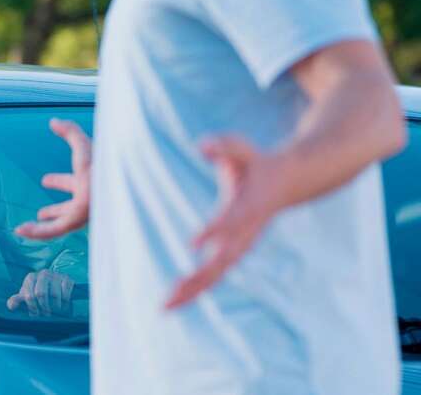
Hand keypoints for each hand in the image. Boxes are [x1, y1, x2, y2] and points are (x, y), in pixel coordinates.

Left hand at [7, 269, 75, 316]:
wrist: (54, 283)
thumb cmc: (36, 292)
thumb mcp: (25, 295)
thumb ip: (16, 300)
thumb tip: (11, 307)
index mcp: (30, 278)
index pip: (29, 296)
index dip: (32, 307)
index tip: (36, 314)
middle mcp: (43, 274)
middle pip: (41, 294)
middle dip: (43, 307)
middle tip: (46, 314)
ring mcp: (55, 275)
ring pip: (54, 295)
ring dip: (55, 306)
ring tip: (55, 311)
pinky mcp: (66, 278)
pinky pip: (65, 291)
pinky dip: (65, 301)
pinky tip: (64, 305)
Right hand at [14, 118, 91, 239]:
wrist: (116, 182)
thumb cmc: (103, 164)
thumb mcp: (84, 145)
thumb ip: (70, 132)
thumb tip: (53, 121)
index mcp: (90, 181)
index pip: (73, 183)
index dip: (58, 182)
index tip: (45, 180)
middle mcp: (88, 199)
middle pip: (69, 206)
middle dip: (55, 208)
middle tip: (42, 212)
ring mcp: (83, 212)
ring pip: (61, 222)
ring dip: (42, 226)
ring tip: (26, 227)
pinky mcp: (76, 222)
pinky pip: (53, 231)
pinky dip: (36, 232)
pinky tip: (20, 231)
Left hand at [164, 136, 284, 309]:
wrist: (288, 182)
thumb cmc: (258, 164)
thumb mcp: (243, 150)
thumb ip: (224, 146)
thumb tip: (202, 145)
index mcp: (249, 207)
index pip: (230, 221)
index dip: (214, 232)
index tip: (192, 244)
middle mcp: (245, 233)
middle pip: (222, 260)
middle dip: (198, 277)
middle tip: (172, 291)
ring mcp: (241, 246)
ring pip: (216, 275)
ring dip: (191, 291)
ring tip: (164, 307)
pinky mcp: (234, 252)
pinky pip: (214, 275)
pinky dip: (195, 288)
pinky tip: (173, 301)